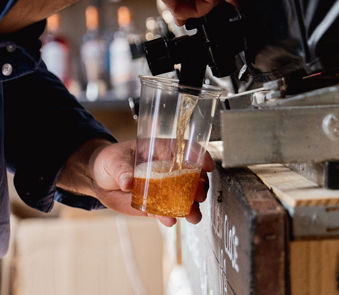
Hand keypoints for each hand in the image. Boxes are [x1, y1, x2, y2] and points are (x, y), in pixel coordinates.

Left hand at [58, 138, 215, 226]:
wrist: (99, 180)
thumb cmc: (109, 160)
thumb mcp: (114, 160)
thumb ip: (122, 170)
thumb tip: (128, 182)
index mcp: (160, 150)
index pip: (185, 150)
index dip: (199, 156)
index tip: (207, 166)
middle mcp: (166, 169)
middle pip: (191, 176)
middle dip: (199, 186)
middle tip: (199, 195)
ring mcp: (163, 188)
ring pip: (184, 197)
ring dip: (191, 206)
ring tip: (192, 215)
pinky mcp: (155, 205)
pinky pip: (167, 211)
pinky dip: (171, 217)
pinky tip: (170, 220)